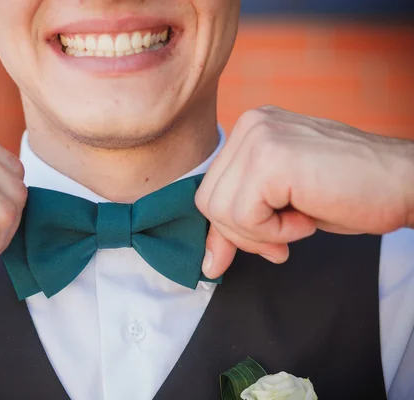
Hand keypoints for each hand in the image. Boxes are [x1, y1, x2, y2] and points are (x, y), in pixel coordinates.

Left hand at [196, 106, 413, 278]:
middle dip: (243, 234)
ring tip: (301, 221)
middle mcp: (250, 125)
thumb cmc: (352, 193)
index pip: (210, 189)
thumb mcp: (282, 208)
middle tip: (283, 241)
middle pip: (208, 201)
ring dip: (262, 233)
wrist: (406, 183)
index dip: (227, 228)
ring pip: (220, 210)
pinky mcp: (271, 158)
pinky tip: (307, 217)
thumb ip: (241, 224)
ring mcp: (259, 137)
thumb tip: (208, 264)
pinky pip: (245, 215)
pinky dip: (275, 232)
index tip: (250, 249)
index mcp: (251, 131)